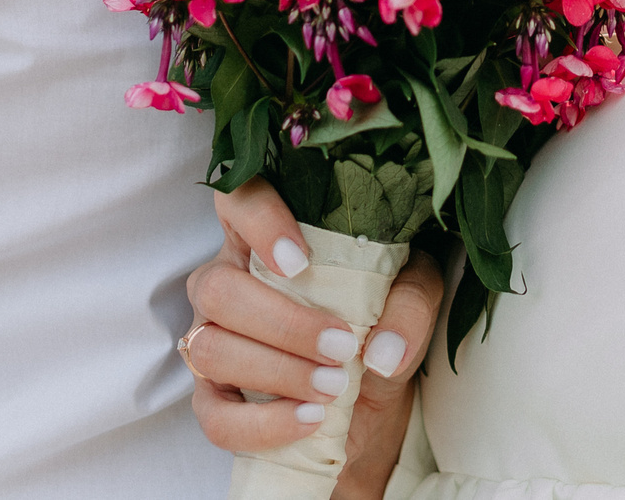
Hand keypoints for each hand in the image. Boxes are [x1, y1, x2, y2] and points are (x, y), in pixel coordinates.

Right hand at [186, 180, 443, 498]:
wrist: (373, 405)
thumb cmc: (381, 326)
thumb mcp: (414, 299)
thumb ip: (409, 304)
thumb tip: (382, 352)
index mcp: (266, 238)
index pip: (238, 200)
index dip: (257, 222)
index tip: (299, 261)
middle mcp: (227, 281)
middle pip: (218, 288)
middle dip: (283, 324)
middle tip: (342, 347)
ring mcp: (211, 340)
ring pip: (211, 348)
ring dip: (277, 372)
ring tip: (332, 388)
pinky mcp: (214, 401)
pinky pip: (215, 417)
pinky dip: (262, 425)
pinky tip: (308, 419)